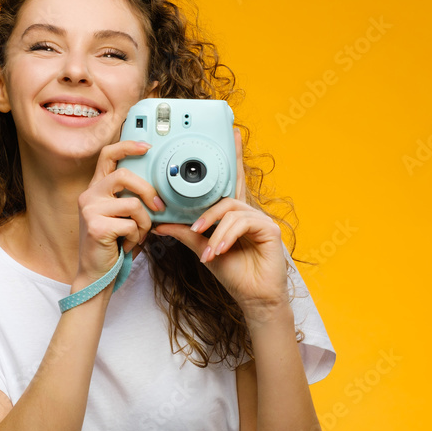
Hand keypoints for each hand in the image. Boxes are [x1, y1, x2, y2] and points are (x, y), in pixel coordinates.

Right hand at [75, 139, 165, 286]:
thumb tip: (158, 190)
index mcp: (96, 190)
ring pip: (133, 205)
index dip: (127, 146)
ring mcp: (90, 210)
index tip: (147, 147)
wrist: (97, 275)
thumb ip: (131, 199)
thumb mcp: (122, 217)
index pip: (107, 156)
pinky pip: (131, 225)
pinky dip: (136, 238)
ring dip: (143, 224)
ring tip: (135, 236)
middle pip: (124, 176)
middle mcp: (89, 196)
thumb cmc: (113, 246)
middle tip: (158, 208)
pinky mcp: (95, 226)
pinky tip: (126, 246)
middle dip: (148, 191)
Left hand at [150, 128, 288, 316]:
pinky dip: (226, 237)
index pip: (231, 183)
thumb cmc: (234, 274)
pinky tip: (218, 252)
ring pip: (231, 211)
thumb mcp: (203, 249)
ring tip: (207, 251)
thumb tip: (161, 224)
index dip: (232, 158)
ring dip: (214, 231)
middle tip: (198, 226)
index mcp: (235, 214)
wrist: (253, 298)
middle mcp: (249, 212)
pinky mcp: (270, 229)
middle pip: (229, 193)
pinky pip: (241, 223)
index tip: (232, 133)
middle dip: (213, 207)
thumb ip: (186, 234)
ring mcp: (261, 219)